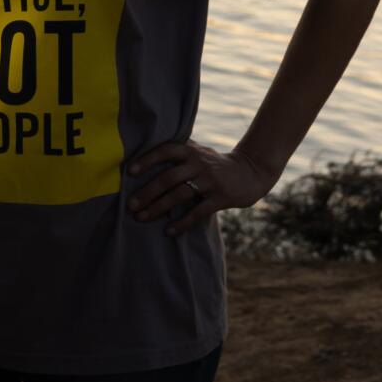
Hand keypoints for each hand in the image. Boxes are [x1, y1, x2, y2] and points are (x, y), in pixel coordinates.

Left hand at [129, 140, 276, 235]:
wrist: (251, 171)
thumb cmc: (214, 163)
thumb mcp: (198, 152)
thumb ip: (177, 153)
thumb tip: (141, 155)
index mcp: (190, 151)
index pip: (165, 151)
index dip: (147, 160)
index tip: (130, 172)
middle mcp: (199, 164)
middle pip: (168, 178)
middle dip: (147, 192)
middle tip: (130, 204)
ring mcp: (210, 181)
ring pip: (180, 195)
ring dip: (158, 208)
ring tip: (141, 218)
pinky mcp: (221, 198)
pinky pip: (198, 212)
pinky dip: (182, 222)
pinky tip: (168, 231)